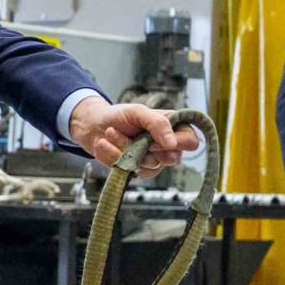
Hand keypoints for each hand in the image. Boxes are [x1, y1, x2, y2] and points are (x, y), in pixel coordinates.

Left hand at [66, 96, 201, 170]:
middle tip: (132, 133)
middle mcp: (166, 148)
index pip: (191, 142)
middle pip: (171, 158)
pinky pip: (130, 170)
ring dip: (125, 147)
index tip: (156, 137)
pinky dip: (114, 155)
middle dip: (146, 146)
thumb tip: (172, 143)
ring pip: (148, 165)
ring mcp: (152, 162)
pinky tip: (105, 144)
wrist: (94, 126)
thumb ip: (158, 123)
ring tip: (111, 132)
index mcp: (174, 128)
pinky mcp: (136, 171)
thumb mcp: (138, 112)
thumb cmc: (119, 116)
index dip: (176, 142)